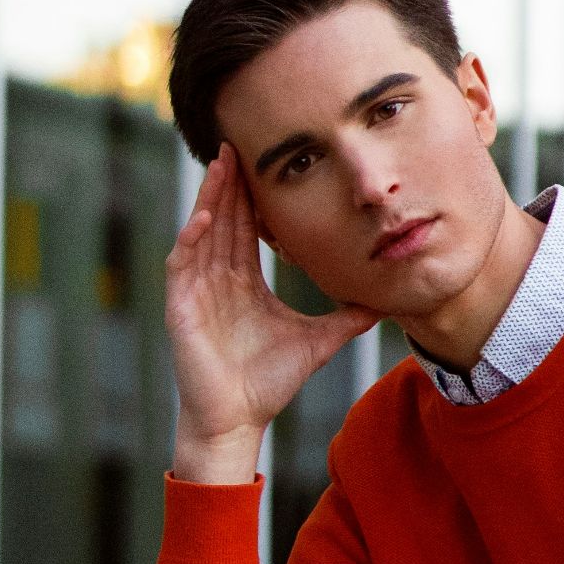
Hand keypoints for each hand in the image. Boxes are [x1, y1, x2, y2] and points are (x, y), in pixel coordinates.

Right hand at [165, 143, 380, 482]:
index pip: (247, 230)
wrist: (238, 420)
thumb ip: (347, 319)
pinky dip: (192, 238)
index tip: (264, 164)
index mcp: (243, 284)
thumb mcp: (318, 343)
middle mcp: (217, 281)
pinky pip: (183, 263)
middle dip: (229, 184)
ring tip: (219, 164)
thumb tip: (383, 303)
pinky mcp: (180, 307)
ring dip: (210, 199)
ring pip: (202, 233)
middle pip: (224, 221)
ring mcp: (196, 291)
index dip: (253, 198)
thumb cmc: (268, 385)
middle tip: (236, 143)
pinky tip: (206, 215)